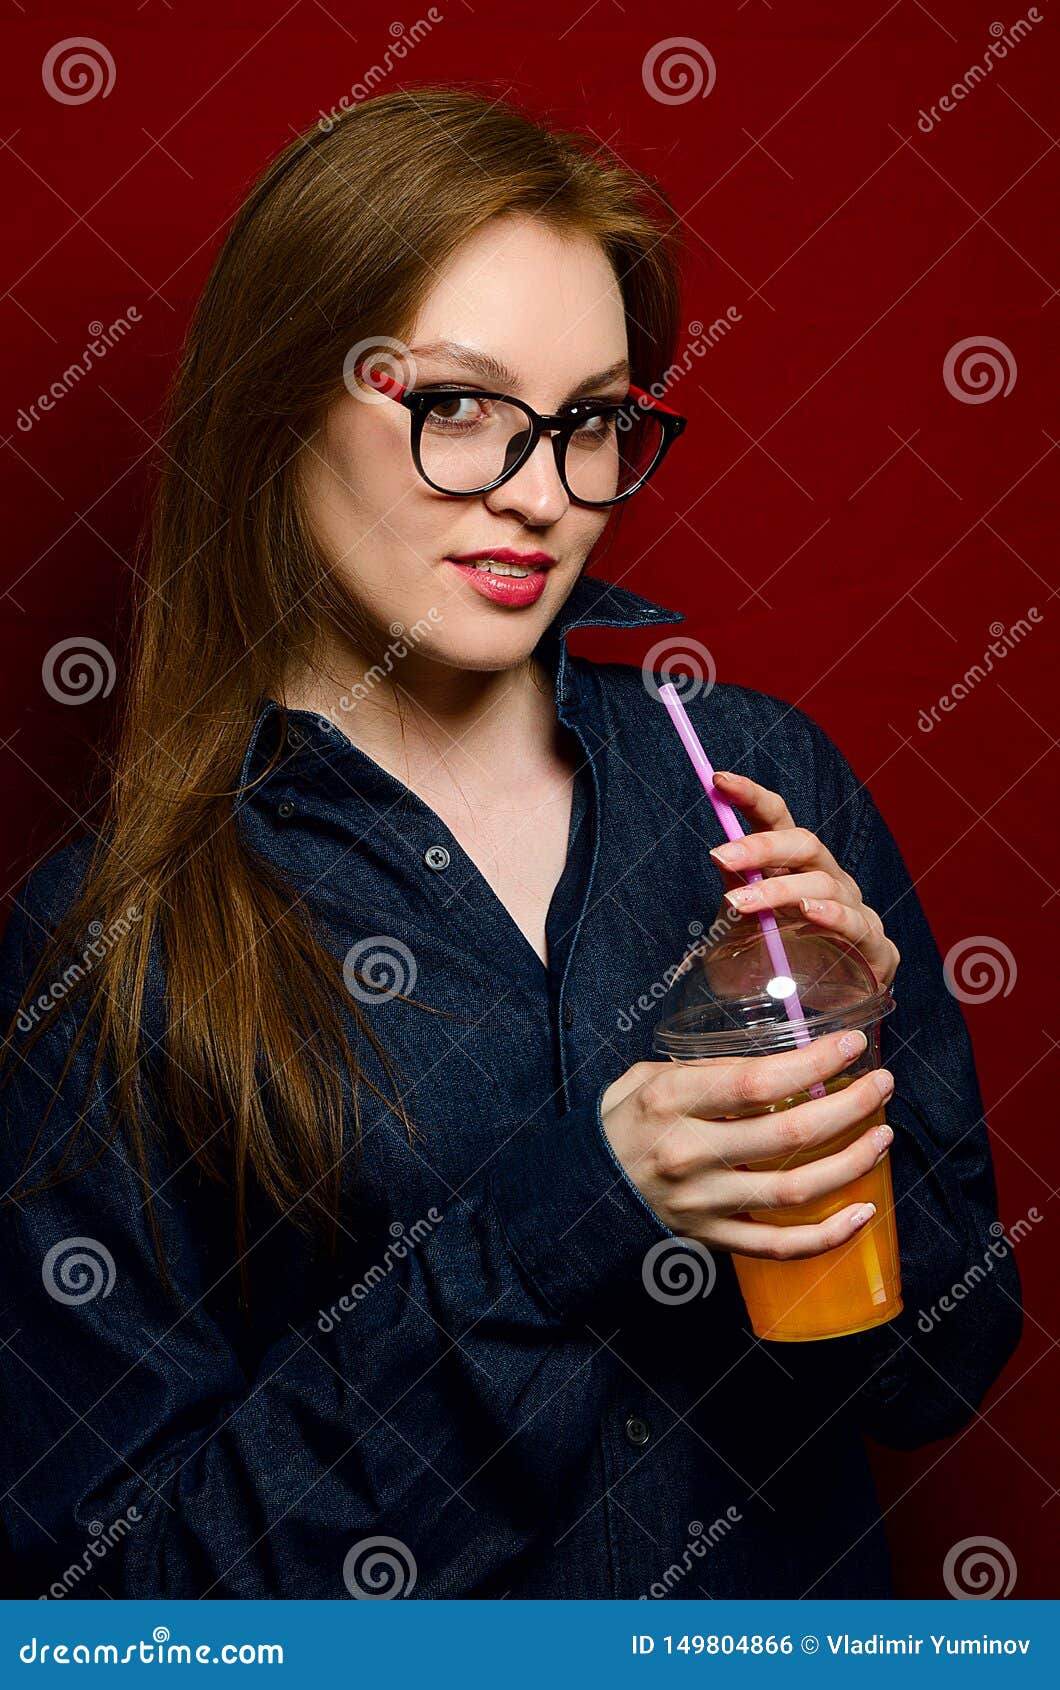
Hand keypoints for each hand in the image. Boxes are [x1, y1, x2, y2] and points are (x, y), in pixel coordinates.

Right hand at [600, 1029, 894, 1258]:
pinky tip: (864, 1212)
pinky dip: (828, 1236)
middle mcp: (690, 1153)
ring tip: (883, 1136)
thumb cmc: (620, 1123)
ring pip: (796, 1190)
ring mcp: (703, 1202)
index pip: (757, 1082)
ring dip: (852, 1162)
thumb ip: (704, 1070)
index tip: (853, 1045)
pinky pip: (779, 1246)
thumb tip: (775, 1061)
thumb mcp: (645, 1077)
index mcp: (671, 1102)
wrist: (580, 1192)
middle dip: (851, 1106)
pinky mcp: (711, 1238)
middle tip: (882, 1086)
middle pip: (790, 1134)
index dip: (814, 1062)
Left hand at [707, 769, 900, 990]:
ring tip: (740, 904)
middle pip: (805, 844)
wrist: (815, 1014)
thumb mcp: (741, 927)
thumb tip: (721, 853)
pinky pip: (856, 925)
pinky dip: (832, 917)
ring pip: (823, 884)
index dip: (752, 797)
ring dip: (778, 891)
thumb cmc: (778, 963)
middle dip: (761, 845)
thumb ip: (737, 889)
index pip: (779, 820)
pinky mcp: (876, 949)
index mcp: (796, 867)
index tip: (719, 782)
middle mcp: (829, 880)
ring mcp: (855, 911)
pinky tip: (807, 914)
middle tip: (721, 856)